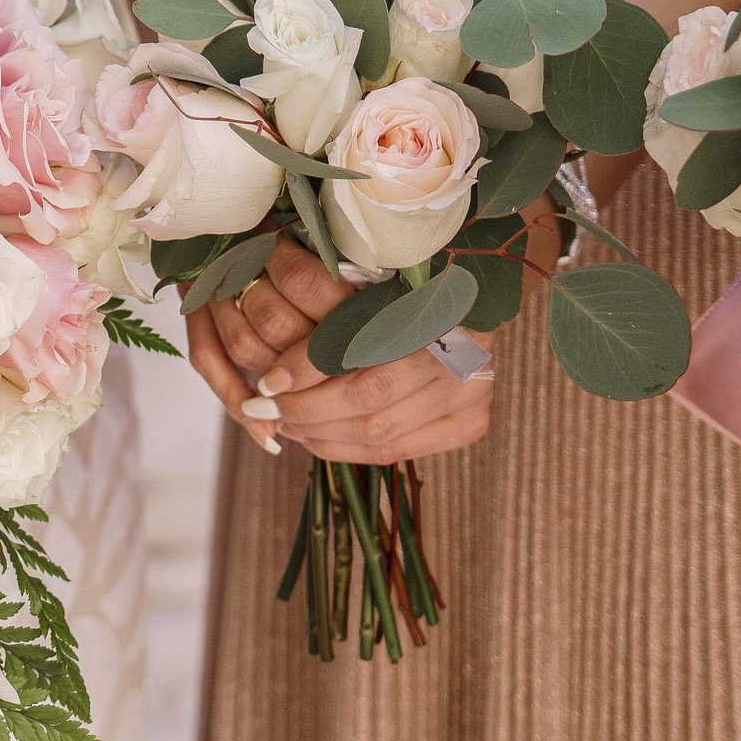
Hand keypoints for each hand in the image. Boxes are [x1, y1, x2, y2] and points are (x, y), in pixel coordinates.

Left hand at [188, 238, 495, 464]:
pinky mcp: (471, 424)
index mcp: (443, 305)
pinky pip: (395, 451)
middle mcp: (465, 354)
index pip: (363, 350)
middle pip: (369, 399)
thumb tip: (274, 370)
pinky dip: (346, 449)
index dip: (310, 369)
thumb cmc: (408, 292)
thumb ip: (336, 318)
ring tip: (284, 421)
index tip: (268, 381)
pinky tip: (315, 438)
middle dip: (307, 408)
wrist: (471, 305)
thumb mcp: (373, 290)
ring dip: (320, 433)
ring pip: (379, 433)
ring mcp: (474, 395)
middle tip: (266, 406)